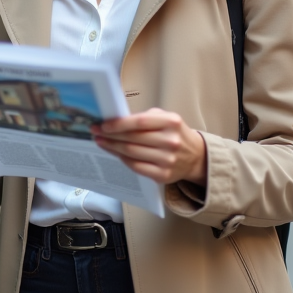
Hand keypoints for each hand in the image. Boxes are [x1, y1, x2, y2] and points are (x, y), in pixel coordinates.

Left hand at [90, 108, 206, 185]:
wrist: (195, 156)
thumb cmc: (174, 134)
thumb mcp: (165, 119)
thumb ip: (144, 118)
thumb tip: (116, 121)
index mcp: (171, 122)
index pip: (139, 122)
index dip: (118, 124)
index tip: (103, 125)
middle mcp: (170, 141)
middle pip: (132, 139)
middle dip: (110, 136)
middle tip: (96, 132)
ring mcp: (168, 160)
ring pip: (132, 153)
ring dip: (113, 148)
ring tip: (102, 142)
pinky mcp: (163, 175)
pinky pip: (136, 167)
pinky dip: (123, 159)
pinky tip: (116, 153)